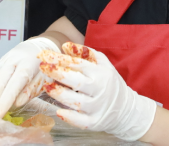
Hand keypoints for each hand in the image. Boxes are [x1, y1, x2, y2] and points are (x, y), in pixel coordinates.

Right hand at [0, 37, 58, 117]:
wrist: (38, 46)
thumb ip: (31, 90)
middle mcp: (15, 59)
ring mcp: (5, 59)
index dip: (5, 99)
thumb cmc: (43, 67)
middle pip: (0, 80)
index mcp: (28, 64)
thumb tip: (16, 103)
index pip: (15, 83)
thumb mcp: (43, 79)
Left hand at [39, 43, 156, 141]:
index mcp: (101, 73)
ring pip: (76, 101)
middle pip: (76, 82)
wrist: (125, 108)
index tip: (45, 55)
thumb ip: (84, 53)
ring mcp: (97, 108)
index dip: (60, 59)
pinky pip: (80, 121)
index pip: (79, 64)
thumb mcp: (102, 63)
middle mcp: (100, 90)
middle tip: (43, 67)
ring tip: (47, 86)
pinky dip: (69, 117)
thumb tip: (65, 46)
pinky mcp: (94, 122)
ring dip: (59, 94)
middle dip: (57, 73)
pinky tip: (59, 111)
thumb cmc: (108, 82)